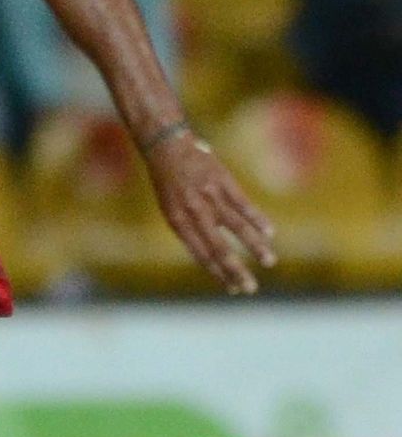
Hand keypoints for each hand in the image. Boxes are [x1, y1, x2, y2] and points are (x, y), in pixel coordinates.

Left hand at [146, 131, 275, 294]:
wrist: (167, 147)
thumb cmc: (169, 181)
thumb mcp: (171, 208)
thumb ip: (190, 228)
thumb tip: (209, 250)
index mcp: (178, 223)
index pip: (201, 255)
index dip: (218, 273)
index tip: (233, 288)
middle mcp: (194, 214)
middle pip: (218, 248)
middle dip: (236, 271)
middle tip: (251, 289)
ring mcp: (209, 197)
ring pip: (235, 227)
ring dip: (254, 246)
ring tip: (269, 261)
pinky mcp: (223, 181)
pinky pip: (243, 204)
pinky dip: (257, 219)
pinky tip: (270, 233)